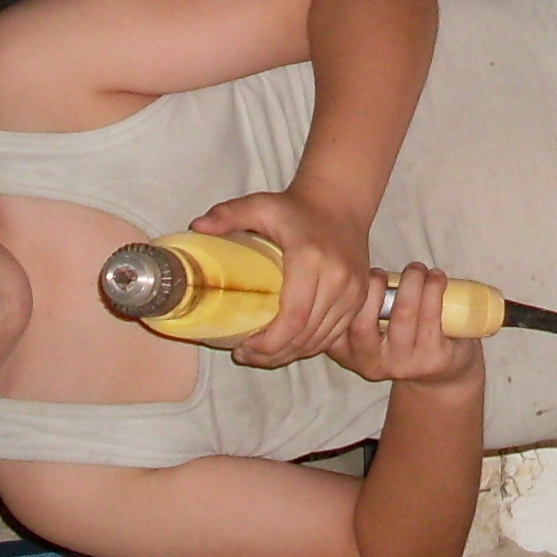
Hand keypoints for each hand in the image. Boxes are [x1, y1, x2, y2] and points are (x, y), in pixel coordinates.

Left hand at [193, 188, 373, 367]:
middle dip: (273, 354)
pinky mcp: (360, 298)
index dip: (269, 343)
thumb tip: (196, 227)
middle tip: (245, 355)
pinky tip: (288, 346)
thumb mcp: (260, 205)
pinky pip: (334, 335)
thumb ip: (228, 214)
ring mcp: (353, 291)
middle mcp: (338, 278)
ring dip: (291, 354)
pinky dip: (310, 346)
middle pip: (305, 335)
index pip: (293, 317)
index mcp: (311, 258)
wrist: (339, 202)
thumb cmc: (295, 208)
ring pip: (321, 340)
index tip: (243, 347)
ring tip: (261, 355)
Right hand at [324, 263, 483, 390]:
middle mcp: (370, 364)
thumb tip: (345, 252)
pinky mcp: (432, 360)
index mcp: (346, 352)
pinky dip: (433, 289)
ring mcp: (402, 364)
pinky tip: (436, 277)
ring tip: (417, 269)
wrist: (440, 371)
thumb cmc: (399, 334)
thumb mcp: (368, 323)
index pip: (332, 326)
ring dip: (411, 282)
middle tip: (383, 272)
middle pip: (362, 324)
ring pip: (403, 315)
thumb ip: (355, 299)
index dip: (341, 296)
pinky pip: (430, 318)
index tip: (353, 272)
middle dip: (374, 288)